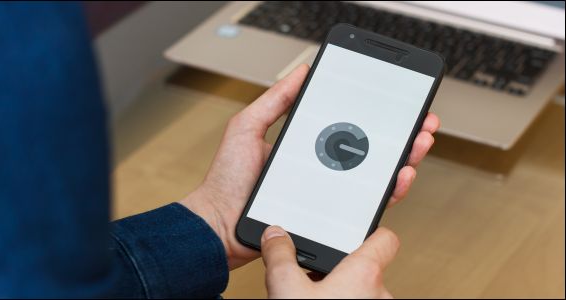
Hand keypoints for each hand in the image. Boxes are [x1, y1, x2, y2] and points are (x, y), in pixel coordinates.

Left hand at [180, 64, 439, 269]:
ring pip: (375, 176)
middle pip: (369, 150)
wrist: (219, 224)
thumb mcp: (247, 128)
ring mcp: (327, 193)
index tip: (395, 103)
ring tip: (418, 144)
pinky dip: (389, 191)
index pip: (347, 128)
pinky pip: (366, 204)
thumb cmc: (227, 181)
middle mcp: (321, 169)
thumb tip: (300, 72)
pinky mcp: (330, 217)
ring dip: (403, 159)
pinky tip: (399, 176)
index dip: (374, 116)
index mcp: (306, 147)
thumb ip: (274, 101)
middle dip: (400, 135)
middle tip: (421, 123)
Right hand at [261, 225, 398, 297]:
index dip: (370, 232)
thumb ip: (280, 255)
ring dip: (344, 297)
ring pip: (364, 296)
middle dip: (344, 274)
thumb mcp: (284, 287)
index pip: (385, 239)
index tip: (356, 232)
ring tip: (315, 299)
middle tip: (319, 278)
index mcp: (364, 274)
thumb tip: (275, 236)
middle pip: (369, 271)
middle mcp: (380, 295)